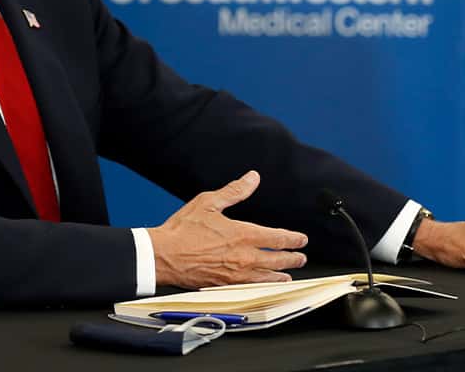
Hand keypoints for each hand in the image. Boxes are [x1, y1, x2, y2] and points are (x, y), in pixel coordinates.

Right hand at [149, 170, 307, 288]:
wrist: (162, 256)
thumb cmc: (182, 230)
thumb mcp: (209, 202)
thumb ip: (234, 191)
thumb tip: (252, 178)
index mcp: (242, 235)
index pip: (277, 238)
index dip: (293, 239)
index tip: (301, 239)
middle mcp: (243, 257)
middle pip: (277, 260)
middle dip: (292, 259)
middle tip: (301, 258)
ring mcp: (234, 274)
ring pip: (266, 277)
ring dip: (280, 275)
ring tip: (288, 276)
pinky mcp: (224, 285)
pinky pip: (250, 287)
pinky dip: (262, 286)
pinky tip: (263, 286)